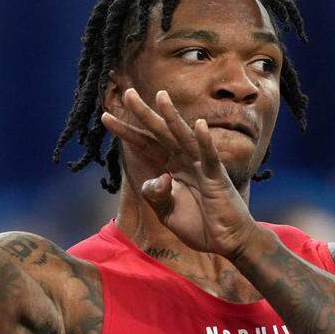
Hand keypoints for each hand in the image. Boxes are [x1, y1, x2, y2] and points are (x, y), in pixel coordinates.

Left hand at [100, 88, 260, 257]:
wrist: (228, 242)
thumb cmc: (201, 226)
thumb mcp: (168, 214)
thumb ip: (156, 196)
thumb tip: (156, 179)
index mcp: (172, 167)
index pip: (146, 145)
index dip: (127, 131)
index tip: (106, 117)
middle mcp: (185, 161)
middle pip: (160, 133)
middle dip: (144, 114)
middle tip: (127, 92)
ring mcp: (202, 167)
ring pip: (184, 137)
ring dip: (172, 117)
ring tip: (160, 96)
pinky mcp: (217, 178)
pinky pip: (209, 157)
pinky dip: (205, 141)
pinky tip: (198, 124)